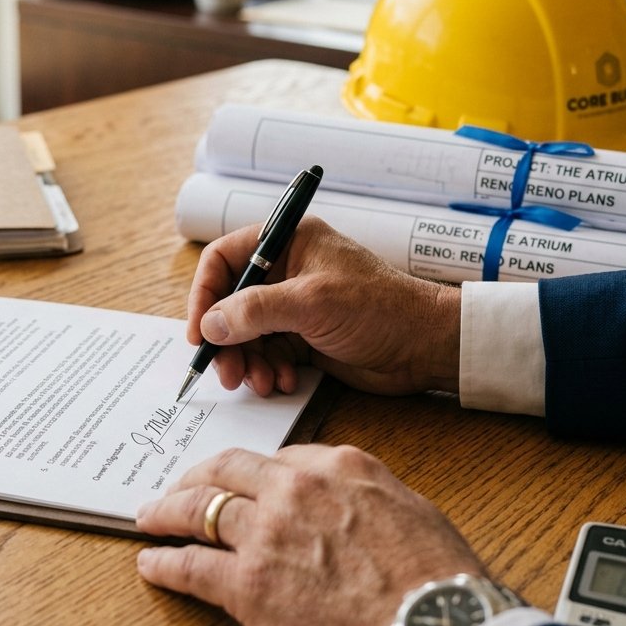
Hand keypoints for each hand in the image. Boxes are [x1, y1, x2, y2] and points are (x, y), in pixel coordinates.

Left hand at [136, 444, 485, 625]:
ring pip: (198, 509)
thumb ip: (367, 494)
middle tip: (176, 488)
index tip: (238, 484)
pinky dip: (164, 565)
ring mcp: (266, 533)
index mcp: (336, 466)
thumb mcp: (410, 509)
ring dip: (166, 512)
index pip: (276, 459)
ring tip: (149, 517)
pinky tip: (151, 565)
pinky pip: (191, 566)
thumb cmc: (437, 579)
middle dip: (194, 477)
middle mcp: (293, 488)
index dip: (250, 475)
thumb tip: (349, 501)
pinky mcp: (246, 584)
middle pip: (226, 470)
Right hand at [186, 217, 460, 396]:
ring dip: (246, 361)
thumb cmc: (380, 308)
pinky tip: (281, 382)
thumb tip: (211, 325)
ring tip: (257, 382)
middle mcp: (286, 271)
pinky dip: (267, 370)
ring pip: (246, 334)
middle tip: (225, 371)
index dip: (205, 295)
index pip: (224, 260)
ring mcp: (294, 306)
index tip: (199, 333)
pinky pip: (267, 353)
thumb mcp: (312, 303)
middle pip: (230, 302)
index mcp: (287, 242)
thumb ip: (255, 311)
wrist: (425, 346)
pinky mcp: (303, 337)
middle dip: (225, 340)